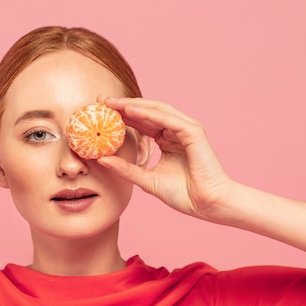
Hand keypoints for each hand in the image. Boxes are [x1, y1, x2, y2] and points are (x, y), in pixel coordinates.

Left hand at [97, 96, 233, 220]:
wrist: (206, 204)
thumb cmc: (183, 195)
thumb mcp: (146, 179)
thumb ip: (126, 169)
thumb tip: (102, 160)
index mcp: (167, 139)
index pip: (141, 122)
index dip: (121, 116)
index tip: (99, 113)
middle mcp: (176, 130)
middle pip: (147, 112)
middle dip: (123, 105)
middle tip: (101, 101)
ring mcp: (186, 129)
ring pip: (156, 111)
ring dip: (133, 105)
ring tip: (112, 102)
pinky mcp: (193, 132)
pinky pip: (167, 119)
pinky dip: (148, 113)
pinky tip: (130, 110)